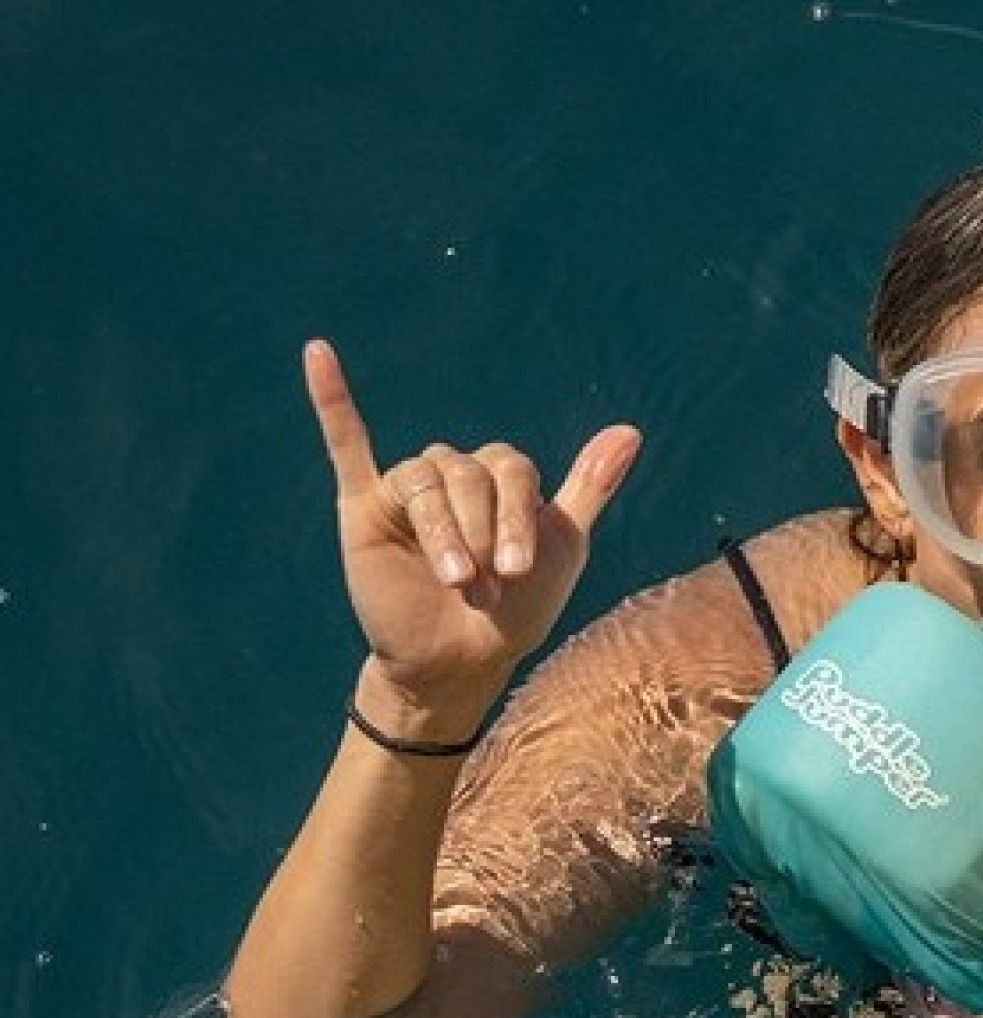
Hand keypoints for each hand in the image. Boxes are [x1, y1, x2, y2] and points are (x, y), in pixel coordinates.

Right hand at [307, 340, 640, 725]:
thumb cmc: (516, 608)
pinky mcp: (364, 507)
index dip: (517, 518)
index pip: (511, 470)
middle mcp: (454, 473)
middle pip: (467, 472)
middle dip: (483, 532)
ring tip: (458, 581)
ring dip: (444, 533)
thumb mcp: (563, 548)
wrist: (461, 662)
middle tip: (486, 588)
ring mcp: (408, 487)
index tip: (519, 572)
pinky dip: (331, 401)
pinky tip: (318, 355)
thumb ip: (589, 487)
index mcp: (501, 476)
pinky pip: (346, 445)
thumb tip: (630, 430)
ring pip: (422, 480)